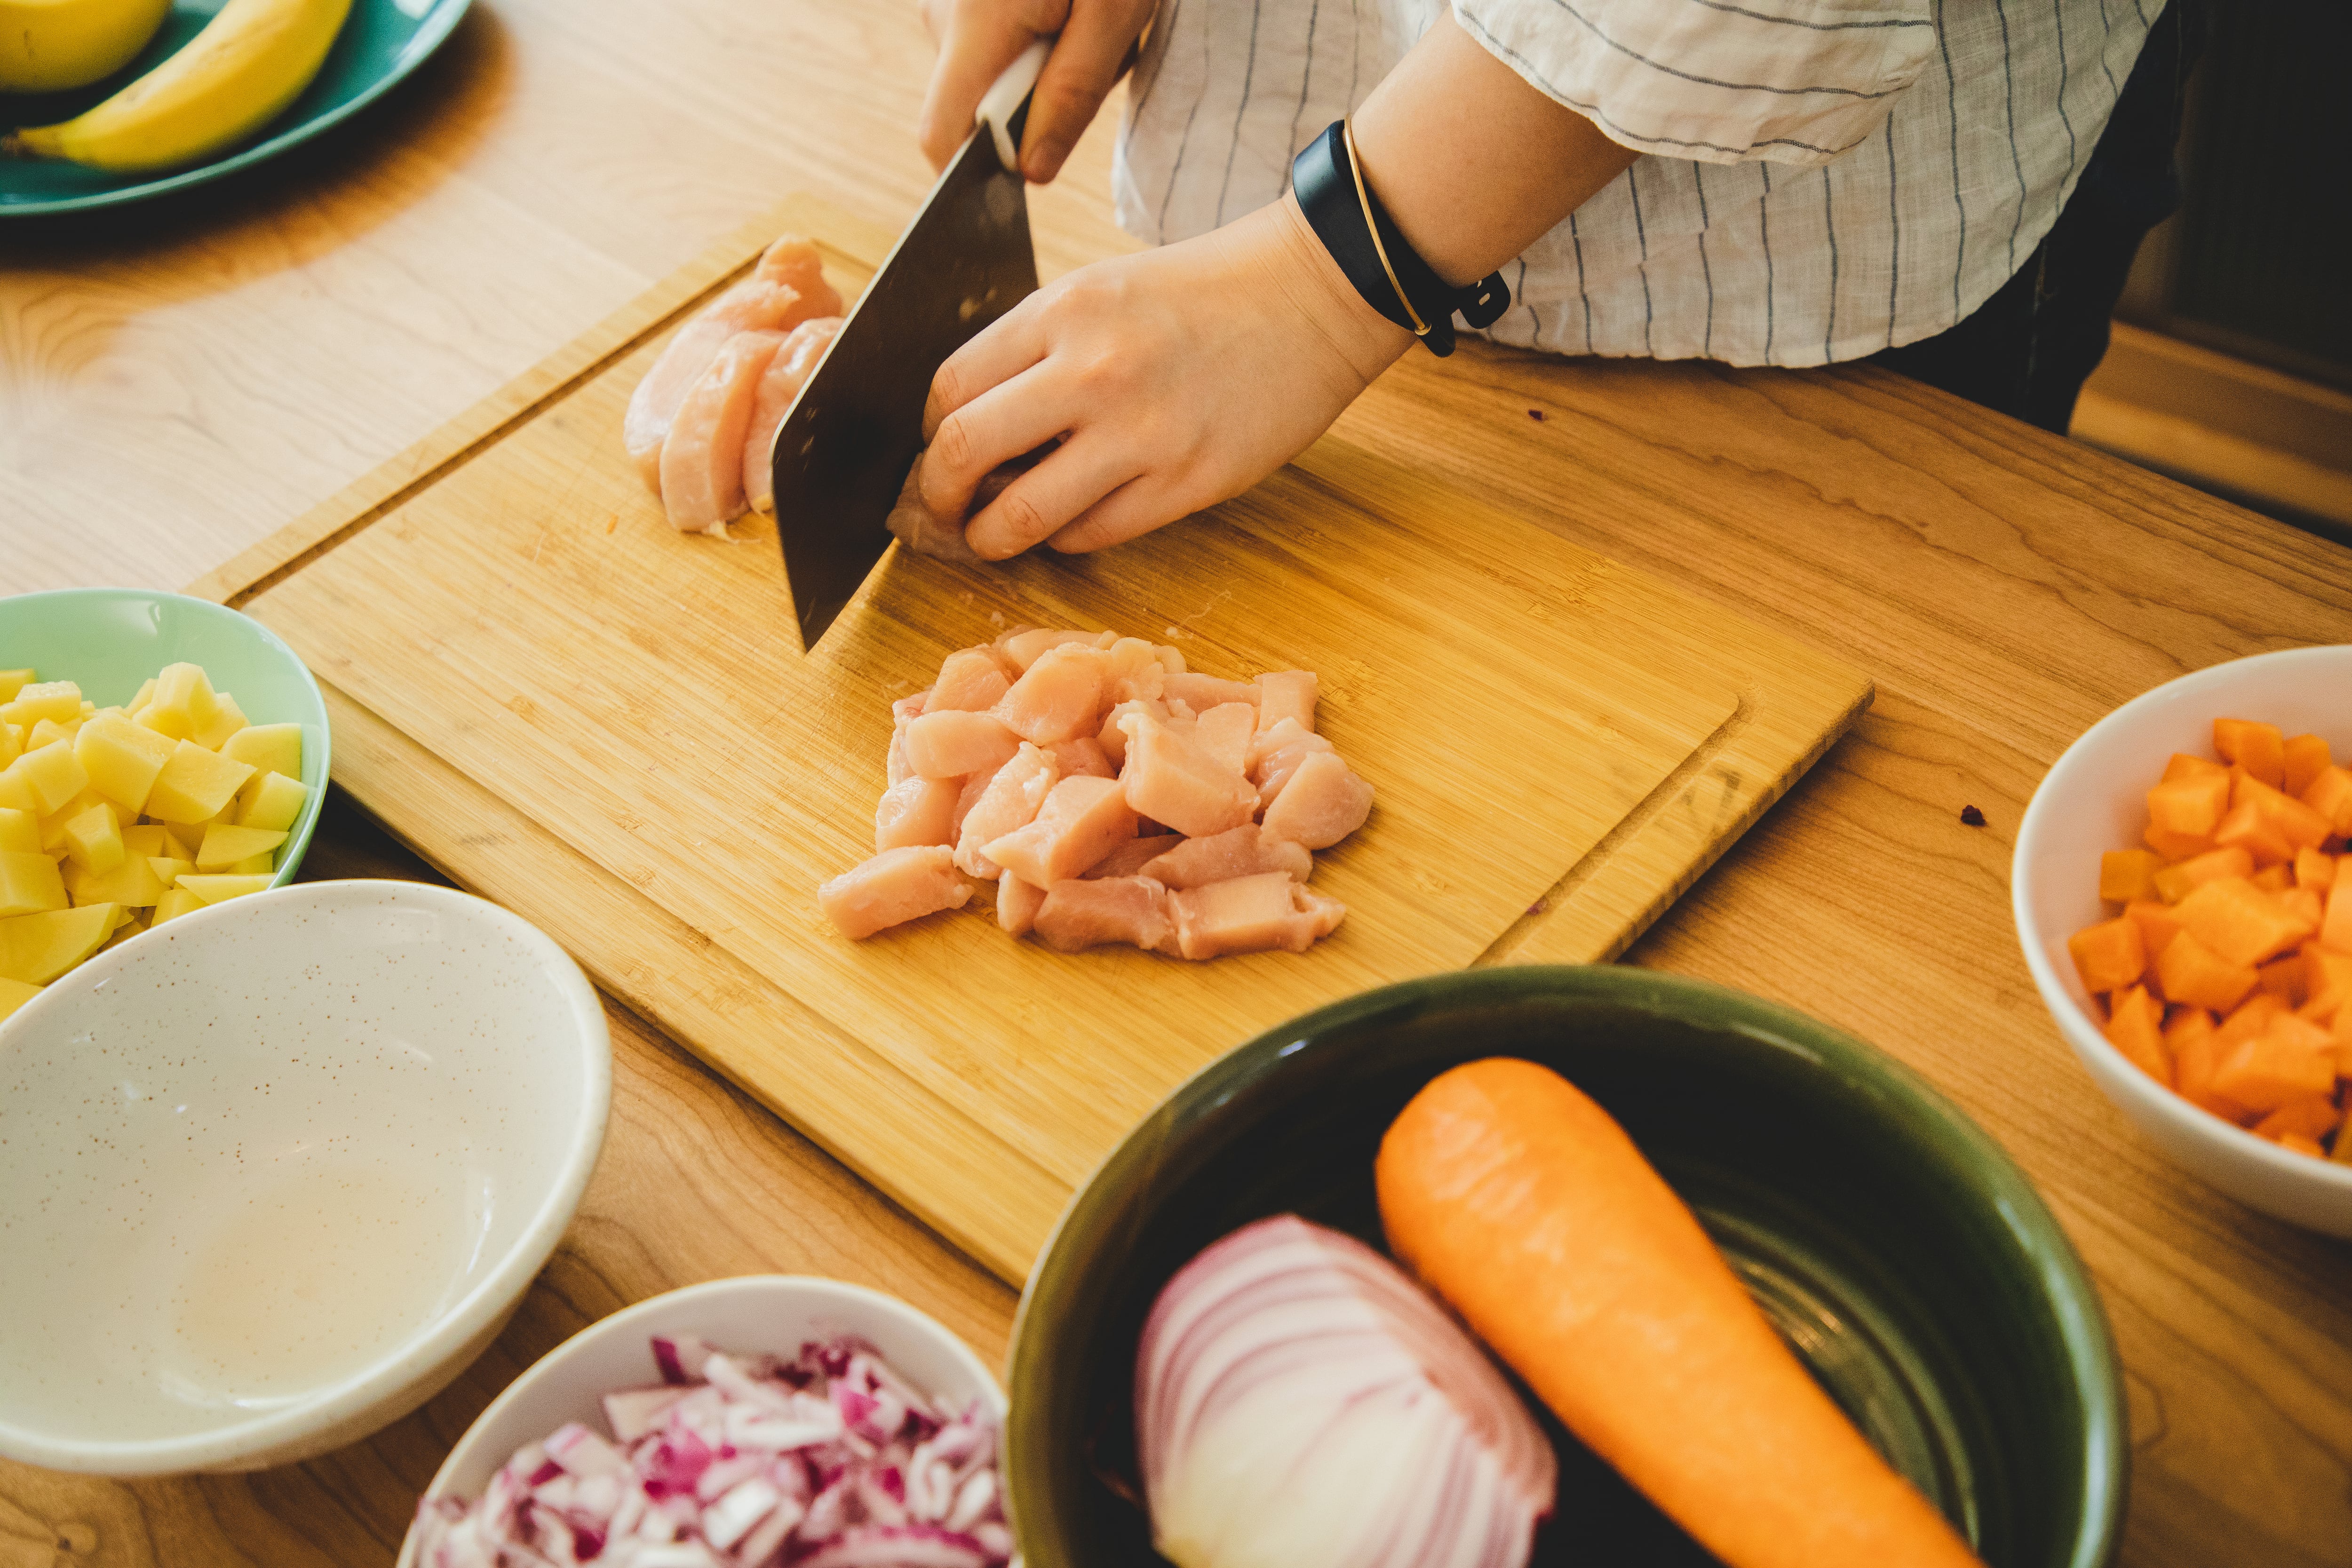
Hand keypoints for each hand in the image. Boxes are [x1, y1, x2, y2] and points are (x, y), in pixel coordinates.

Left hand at [913, 193, 1413, 558]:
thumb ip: (1037, 348)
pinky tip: (1070, 521)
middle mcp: (1092, 371)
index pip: (949, 389)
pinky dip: (1064, 537)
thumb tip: (974, 423)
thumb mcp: (1101, 291)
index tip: (937, 451)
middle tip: (943, 510)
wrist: (1312, 295)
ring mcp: (1141, 433)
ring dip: (991, 536)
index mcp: (1062, 311)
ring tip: (993, 535)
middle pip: (963, 451)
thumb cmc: (1203, 293)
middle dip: (938, 495)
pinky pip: (1092, 534)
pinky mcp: (1187, 482)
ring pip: (1021, 514)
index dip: (929, 433)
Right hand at [916, 0, 1156, 181]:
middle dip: (1036, 108)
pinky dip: (1039, 40)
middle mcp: (944, 14)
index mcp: (975, 25)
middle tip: (1096, 51)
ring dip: (1046, 70)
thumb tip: (1030, 173)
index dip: (975, 177)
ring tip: (1089, 18)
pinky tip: (1071, 6)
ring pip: (989, 76)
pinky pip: (994, 43)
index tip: (1028, 177)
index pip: (940, 136)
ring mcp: (950, 0)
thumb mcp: (1114, 13)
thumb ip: (1072, 96)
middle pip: (971, 108)